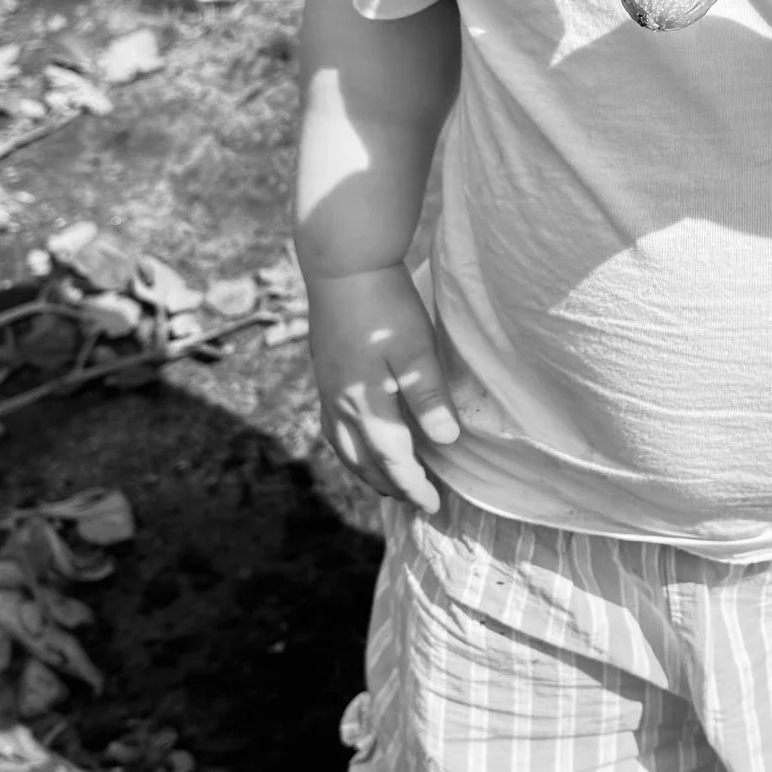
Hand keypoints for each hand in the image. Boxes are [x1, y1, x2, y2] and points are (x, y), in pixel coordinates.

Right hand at [305, 262, 459, 509]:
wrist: (342, 265)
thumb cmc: (385, 305)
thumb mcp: (416, 349)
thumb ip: (429, 396)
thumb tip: (446, 440)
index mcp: (366, 403)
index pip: (393, 460)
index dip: (415, 486)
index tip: (435, 505)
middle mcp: (341, 405)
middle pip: (365, 462)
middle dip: (392, 486)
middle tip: (417, 502)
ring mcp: (328, 391)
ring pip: (345, 449)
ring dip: (367, 472)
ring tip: (388, 484)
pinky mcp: (325, 376)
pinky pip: (334, 430)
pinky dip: (350, 449)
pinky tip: (360, 444)